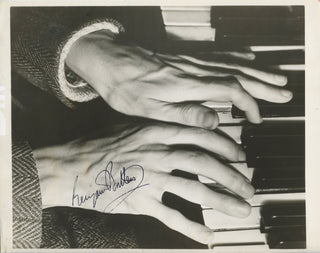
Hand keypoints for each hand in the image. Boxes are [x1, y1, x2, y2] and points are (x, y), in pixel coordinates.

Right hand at [34, 122, 253, 244]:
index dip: (224, 145)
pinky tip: (208, 236)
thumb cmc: (99, 144)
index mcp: (156, 132)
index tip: (239, 155)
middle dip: (231, 175)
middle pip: (203, 162)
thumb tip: (183, 130)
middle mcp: (157, 153)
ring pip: (194, 188)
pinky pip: (171, 216)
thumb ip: (157, 127)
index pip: (199, 135)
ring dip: (221, 200)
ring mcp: (149, 178)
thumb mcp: (130, 126)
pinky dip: (192, 228)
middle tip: (248, 186)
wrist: (72, 164)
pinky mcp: (140, 201)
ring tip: (240, 209)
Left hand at [66, 29, 292, 127]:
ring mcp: (191, 62)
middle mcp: (194, 70)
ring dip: (257, 71)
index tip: (256, 119)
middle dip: (263, 85)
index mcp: (187, 85)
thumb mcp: (149, 109)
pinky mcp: (185, 59)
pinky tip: (248, 57)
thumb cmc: (126, 89)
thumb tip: (214, 120)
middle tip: (285, 92)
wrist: (110, 62)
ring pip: (232, 64)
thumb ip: (184, 113)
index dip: (248, 104)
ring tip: (276, 77)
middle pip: (238, 74)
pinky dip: (237, 57)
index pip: (230, 90)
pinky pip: (217, 55)